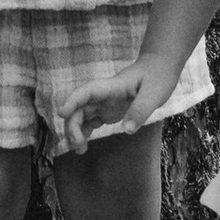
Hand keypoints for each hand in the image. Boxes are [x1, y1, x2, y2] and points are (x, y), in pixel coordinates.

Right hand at [58, 58, 176, 151]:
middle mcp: (103, 95)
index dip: (72, 101)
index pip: (86, 92)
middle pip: (79, 108)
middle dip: (72, 125)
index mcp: (111, 87)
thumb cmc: (157, 77)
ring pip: (81, 116)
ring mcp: (103, 103)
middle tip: (78, 146)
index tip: (61, 113)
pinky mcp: (107, 111)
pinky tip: (82, 146)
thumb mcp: (154, 93)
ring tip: (78, 150)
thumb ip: (141, 110)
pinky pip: (89, 122)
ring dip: (75, 131)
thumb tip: (127, 129)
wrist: (158, 69)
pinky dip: (83, 133)